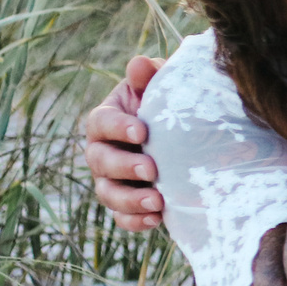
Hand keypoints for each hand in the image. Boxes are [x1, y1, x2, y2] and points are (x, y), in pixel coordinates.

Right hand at [84, 55, 167, 231]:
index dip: (117, 127)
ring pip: (107, 194)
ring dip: (130, 199)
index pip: (101, 122)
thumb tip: (139, 63)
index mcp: (106, 120)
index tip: (142, 130)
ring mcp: (111, 181)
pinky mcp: (126, 205)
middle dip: (123, 166)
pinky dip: (135, 222)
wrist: (187, 140)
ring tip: (157, 200)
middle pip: (99, 161)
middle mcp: (102, 151)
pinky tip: (156, 220)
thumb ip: (150, 77)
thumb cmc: (168, 108)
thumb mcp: (160, 89)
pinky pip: (122, 218)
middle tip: (151, 168)